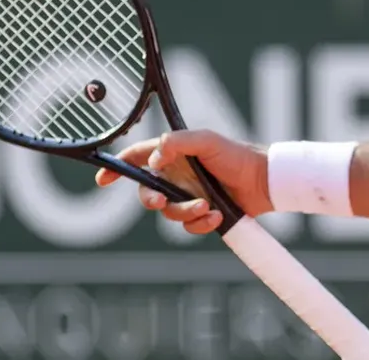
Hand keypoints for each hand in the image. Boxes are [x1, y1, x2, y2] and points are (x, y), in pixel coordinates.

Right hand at [94, 129, 272, 234]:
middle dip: (150, 200)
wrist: (265, 182)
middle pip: (147, 193)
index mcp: (173, 155)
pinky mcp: (203, 214)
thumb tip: (153, 158)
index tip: (102, 179)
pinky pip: (189, 226)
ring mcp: (189, 195)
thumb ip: (178, 142)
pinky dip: (200, 224)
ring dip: (184, 212)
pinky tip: (216, 217)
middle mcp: (177, 176)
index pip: (137, 159)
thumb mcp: (207, 141)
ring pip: (169, 214)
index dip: (117, 168)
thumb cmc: (237, 155)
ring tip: (206, 207)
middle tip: (160, 201)